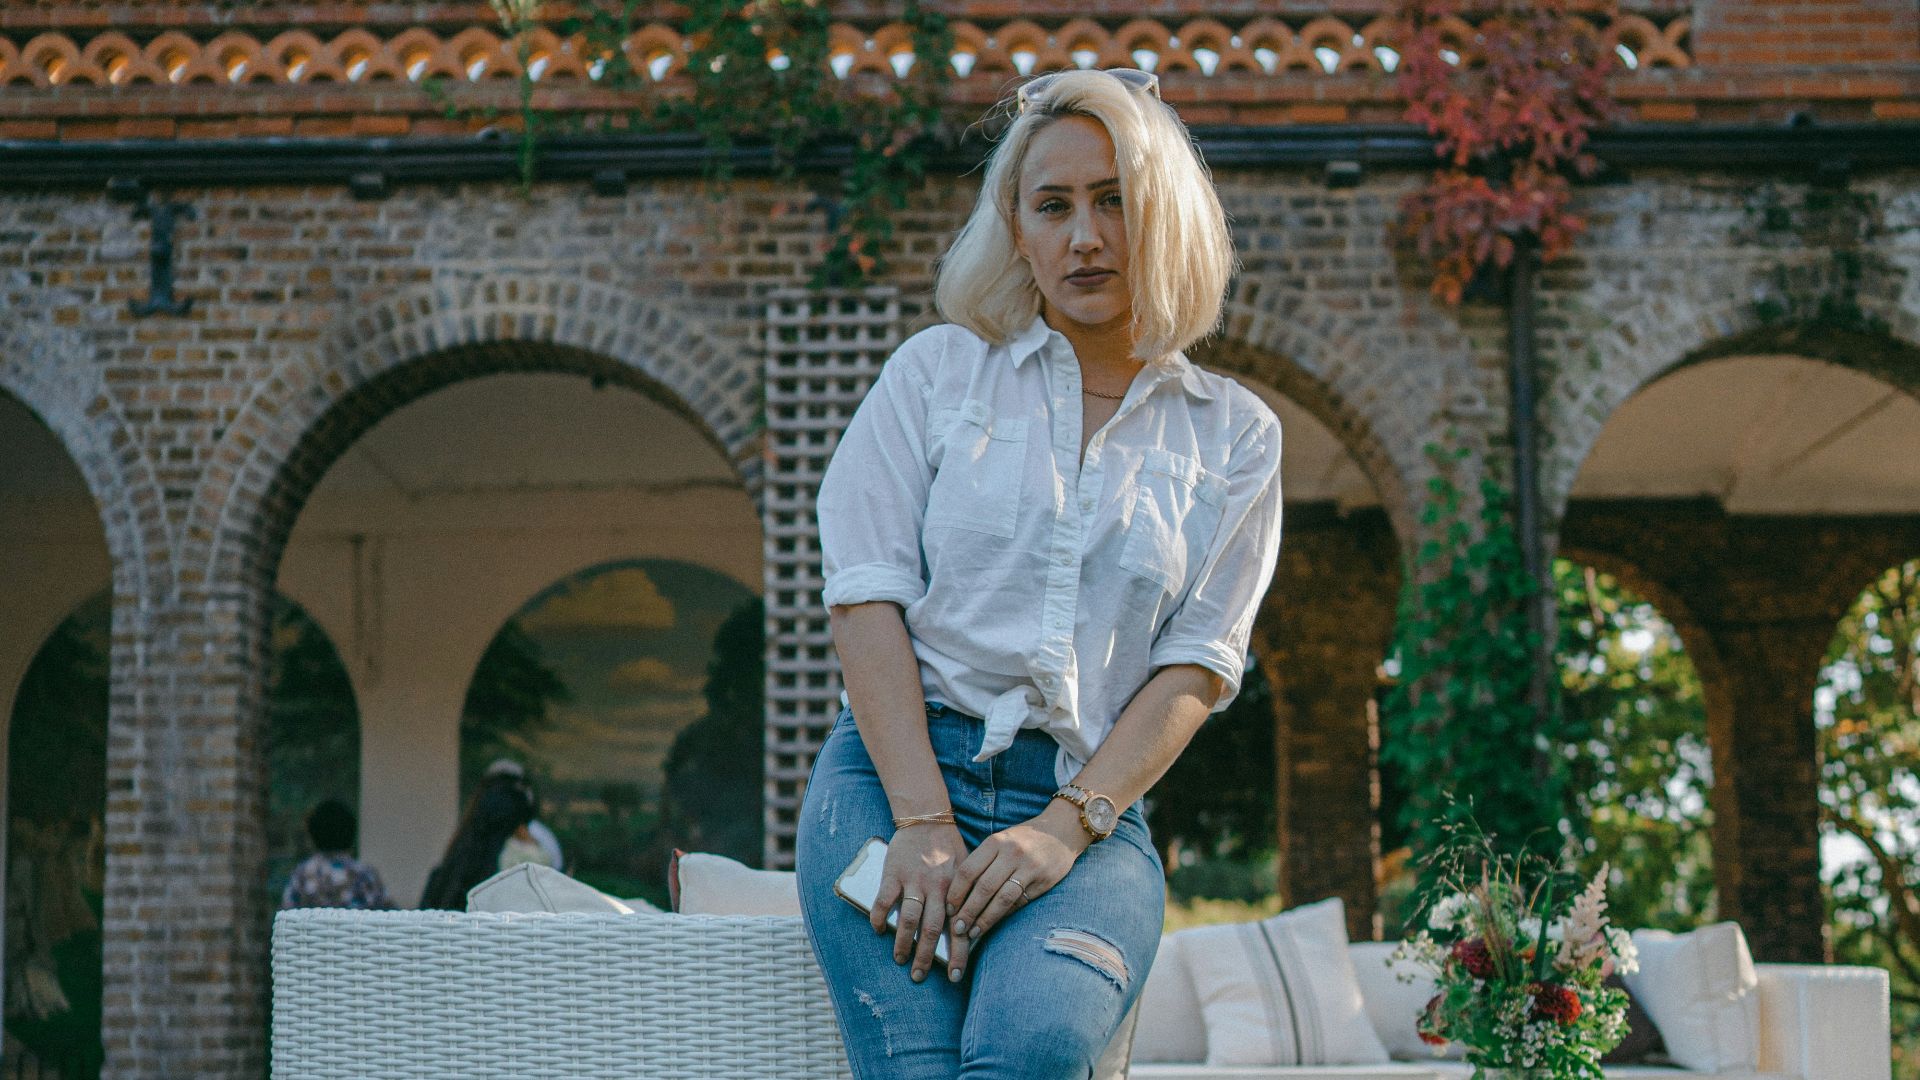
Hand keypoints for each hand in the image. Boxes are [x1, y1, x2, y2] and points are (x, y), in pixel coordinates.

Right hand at [874, 822, 967, 983]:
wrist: (928, 820)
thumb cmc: (950, 848)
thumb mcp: (967, 872)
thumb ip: (966, 898)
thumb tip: (968, 931)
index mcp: (956, 891)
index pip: (958, 929)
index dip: (958, 955)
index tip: (956, 978)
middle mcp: (936, 888)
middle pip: (932, 930)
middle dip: (926, 957)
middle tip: (919, 976)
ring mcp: (913, 881)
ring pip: (908, 919)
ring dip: (903, 942)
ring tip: (900, 959)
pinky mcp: (894, 873)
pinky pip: (884, 899)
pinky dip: (879, 916)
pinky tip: (877, 930)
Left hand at [941, 801, 1088, 980]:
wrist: (1062, 830)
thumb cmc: (1024, 839)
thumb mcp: (1001, 841)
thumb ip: (983, 863)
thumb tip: (961, 896)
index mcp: (996, 842)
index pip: (968, 871)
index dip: (955, 893)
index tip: (948, 909)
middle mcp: (1011, 853)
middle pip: (983, 887)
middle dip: (967, 911)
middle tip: (957, 928)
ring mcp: (1029, 867)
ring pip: (1002, 898)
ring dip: (985, 919)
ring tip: (973, 932)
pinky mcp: (1043, 880)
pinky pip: (1020, 901)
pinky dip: (1004, 915)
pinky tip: (994, 924)